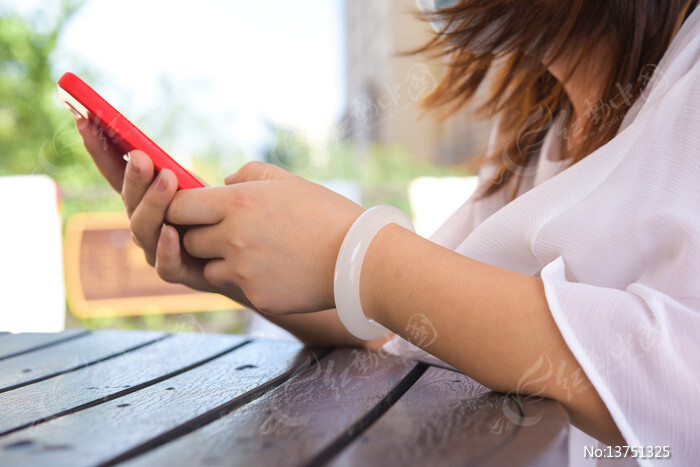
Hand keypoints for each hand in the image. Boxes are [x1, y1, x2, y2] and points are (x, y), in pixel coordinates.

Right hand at [75, 118, 243, 299]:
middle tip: (143, 158)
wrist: (258, 259)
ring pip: (143, 230)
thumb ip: (219, 179)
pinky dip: (165, 249)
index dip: (100, 150)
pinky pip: (166, 266)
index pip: (118, 173)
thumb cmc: (241, 218)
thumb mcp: (232, 190)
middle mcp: (150, 224)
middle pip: (130, 201)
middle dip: (134, 177)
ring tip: (167, 181)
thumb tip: (188, 173)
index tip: (85, 120)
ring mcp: (161, 251)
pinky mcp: (181, 275)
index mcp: (153, 198)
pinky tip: (171, 232)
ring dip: (153, 204)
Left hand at [166, 161, 364, 314]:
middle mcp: (233, 237)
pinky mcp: (256, 296)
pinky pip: (238, 288)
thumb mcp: (288, 182)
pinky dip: (252, 281)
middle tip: (233, 232)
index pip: (178, 205)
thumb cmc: (327, 214)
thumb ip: (248, 174)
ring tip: (262, 251)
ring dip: (223, 261)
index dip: (180, 208)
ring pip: (208, 267)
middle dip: (201, 236)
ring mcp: (243, 271)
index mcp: (238, 202)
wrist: (361, 259)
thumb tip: (221, 182)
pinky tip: (281, 271)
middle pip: (187, 239)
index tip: (193, 210)